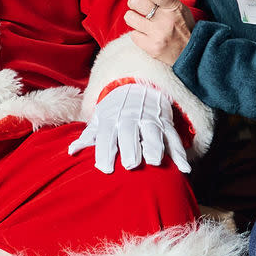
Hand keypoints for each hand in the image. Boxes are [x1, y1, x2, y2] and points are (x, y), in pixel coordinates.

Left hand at [67, 82, 191, 174]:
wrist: (138, 86)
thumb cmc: (115, 110)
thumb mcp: (100, 119)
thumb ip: (88, 136)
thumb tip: (71, 151)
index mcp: (112, 119)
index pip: (106, 136)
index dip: (105, 151)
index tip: (104, 168)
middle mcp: (130, 119)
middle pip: (130, 134)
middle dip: (131, 147)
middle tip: (131, 165)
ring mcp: (150, 120)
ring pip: (154, 133)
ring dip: (155, 147)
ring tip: (155, 161)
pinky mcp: (166, 123)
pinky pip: (174, 138)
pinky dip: (180, 153)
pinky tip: (184, 169)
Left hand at [123, 0, 193, 66]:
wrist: (192, 53)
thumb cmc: (185, 29)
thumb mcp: (180, 8)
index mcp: (173, 7)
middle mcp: (164, 20)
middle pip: (135, 1)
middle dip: (134, 1)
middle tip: (139, 5)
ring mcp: (156, 35)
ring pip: (129, 17)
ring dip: (134, 17)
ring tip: (143, 21)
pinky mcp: (150, 48)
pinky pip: (133, 34)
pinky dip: (138, 33)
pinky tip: (147, 34)